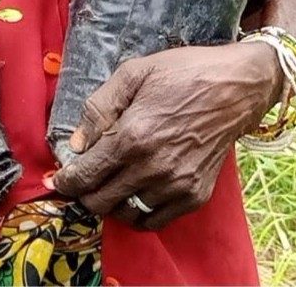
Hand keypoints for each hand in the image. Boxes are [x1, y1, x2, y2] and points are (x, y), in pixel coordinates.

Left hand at [48, 42, 282, 230]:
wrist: (236, 87)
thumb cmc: (182, 73)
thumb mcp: (132, 73)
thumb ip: (98, 109)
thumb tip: (75, 145)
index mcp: (131, 136)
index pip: (84, 177)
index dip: (65, 182)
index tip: (59, 180)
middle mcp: (152, 168)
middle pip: (100, 203)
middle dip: (84, 193)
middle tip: (85, 179)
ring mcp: (176, 186)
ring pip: (126, 215)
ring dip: (112, 203)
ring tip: (111, 183)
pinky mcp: (195, 196)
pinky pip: (156, 221)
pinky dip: (139, 213)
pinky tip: (136, 192)